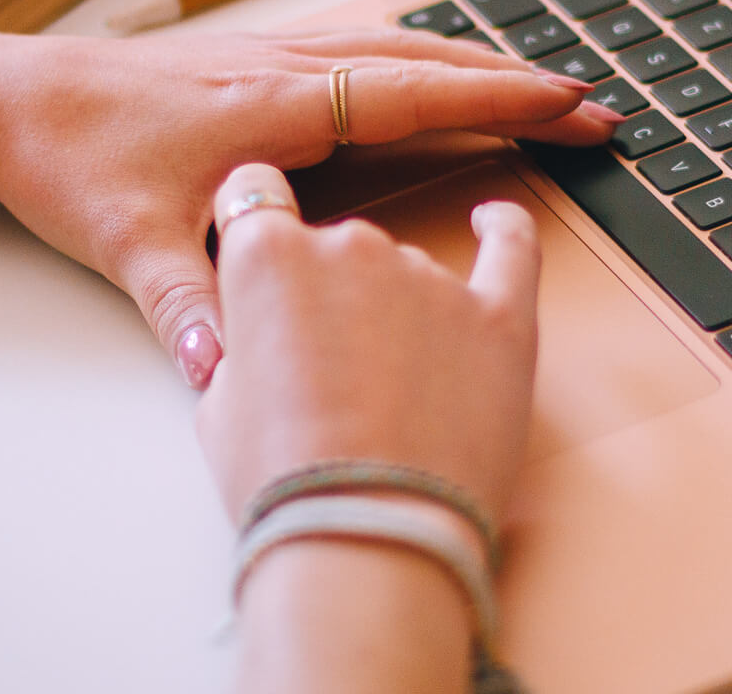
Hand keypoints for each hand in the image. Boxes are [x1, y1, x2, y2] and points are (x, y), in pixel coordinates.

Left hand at [0, 27, 613, 388]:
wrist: (7, 96)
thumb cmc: (71, 158)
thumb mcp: (130, 245)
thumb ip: (193, 312)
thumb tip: (234, 378)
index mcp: (276, 106)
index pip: (418, 94)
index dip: (504, 100)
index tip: (576, 106)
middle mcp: (284, 65)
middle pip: (428, 59)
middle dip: (516, 79)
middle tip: (592, 104)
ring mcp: (268, 51)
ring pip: (396, 43)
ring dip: (472, 60)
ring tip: (536, 85)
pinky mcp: (248, 55)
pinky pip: (360, 44)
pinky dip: (418, 55)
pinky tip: (428, 71)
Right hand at [195, 163, 540, 523]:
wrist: (367, 538)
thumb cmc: (287, 483)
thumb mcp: (219, 405)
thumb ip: (244, 343)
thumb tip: (264, 339)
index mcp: (271, 256)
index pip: (255, 194)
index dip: (254, 227)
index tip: (264, 256)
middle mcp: (352, 246)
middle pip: (337, 247)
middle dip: (331, 301)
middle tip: (329, 382)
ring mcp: (431, 278)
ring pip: (408, 270)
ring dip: (400, 314)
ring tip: (392, 400)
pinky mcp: (500, 317)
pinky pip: (512, 248)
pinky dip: (505, 231)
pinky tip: (493, 222)